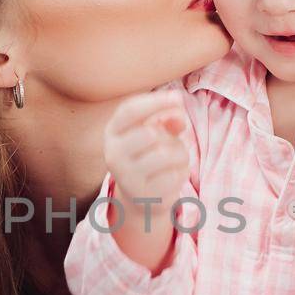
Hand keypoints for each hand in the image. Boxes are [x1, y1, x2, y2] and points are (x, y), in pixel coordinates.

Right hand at [103, 90, 191, 222]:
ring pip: (166, 154)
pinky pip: (174, 175)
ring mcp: (126, 177)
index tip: (179, 97)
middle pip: (151, 133)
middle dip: (170, 136)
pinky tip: (173, 177)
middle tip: (172, 143)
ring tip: (176, 160)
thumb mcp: (154, 131)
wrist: (141, 197)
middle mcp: (113, 155)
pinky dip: (182, 173)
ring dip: (181, 154)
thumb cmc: (149, 155)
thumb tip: (179, 117)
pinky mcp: (144, 195)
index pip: (129, 111)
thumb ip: (166, 118)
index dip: (155, 101)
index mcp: (112, 133)